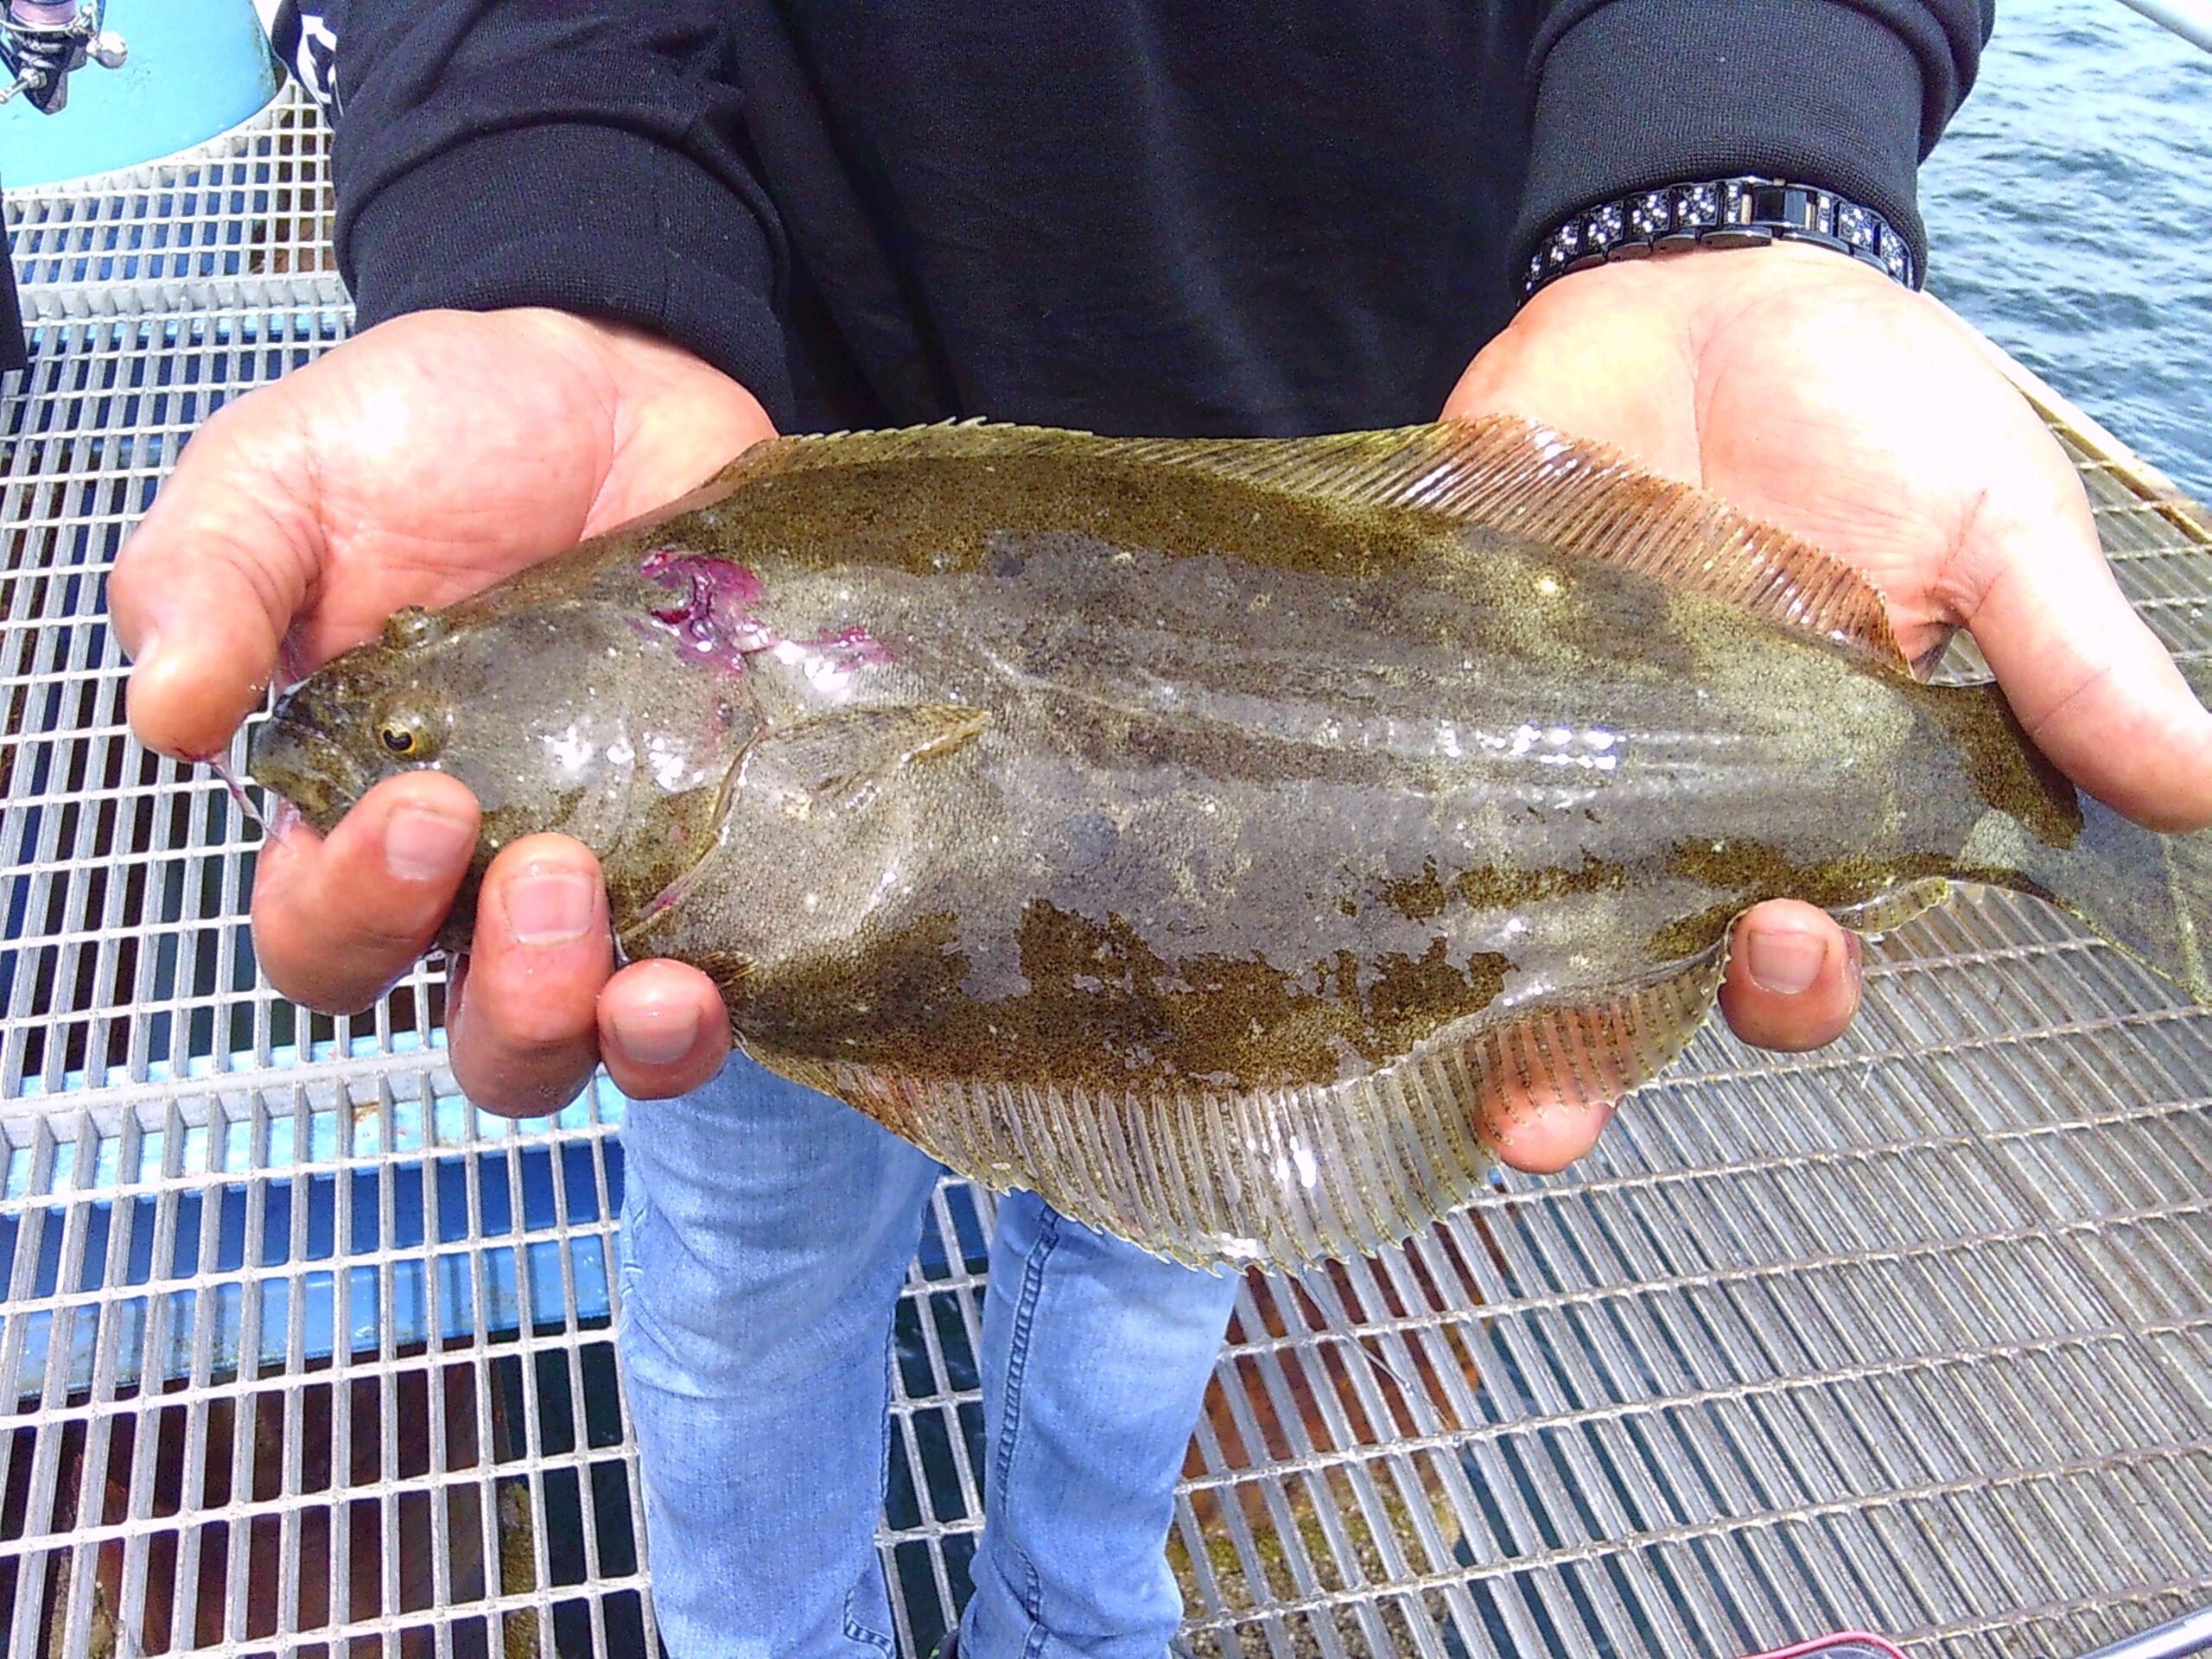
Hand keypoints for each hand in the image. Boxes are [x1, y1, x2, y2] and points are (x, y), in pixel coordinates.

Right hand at [111, 308, 773, 1114]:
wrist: (614, 377)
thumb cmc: (433, 435)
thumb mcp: (283, 478)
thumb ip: (210, 582)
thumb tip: (168, 716)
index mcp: (360, 817)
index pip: (330, 945)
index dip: (359, 917)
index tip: (427, 806)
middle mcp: (492, 878)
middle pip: (490, 1039)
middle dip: (517, 1005)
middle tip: (552, 870)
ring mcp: (630, 870)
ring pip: (614, 1039)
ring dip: (632, 1040)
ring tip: (663, 985)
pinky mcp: (734, 842)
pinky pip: (748, 977)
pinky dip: (744, 999)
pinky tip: (741, 969)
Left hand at [1446, 242, 2211, 1170]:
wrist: (1716, 274)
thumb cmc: (1870, 403)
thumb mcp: (1992, 522)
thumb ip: (2062, 657)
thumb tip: (2202, 786)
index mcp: (1810, 792)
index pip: (1802, 937)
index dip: (1796, 979)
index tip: (1790, 944)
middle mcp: (1666, 796)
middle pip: (1629, 972)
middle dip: (1596, 1057)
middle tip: (1566, 1097)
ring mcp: (1547, 744)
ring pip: (1505, 916)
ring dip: (1476, 1011)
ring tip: (1457, 1088)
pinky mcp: (1451, 672)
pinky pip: (1412, 776)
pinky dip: (1384, 834)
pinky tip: (1355, 886)